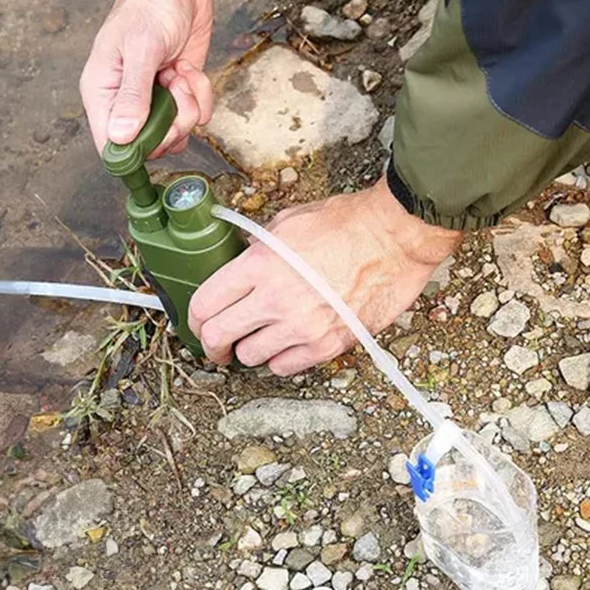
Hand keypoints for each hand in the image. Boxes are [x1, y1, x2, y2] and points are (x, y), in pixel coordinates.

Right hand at [81, 0, 213, 156]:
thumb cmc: (149, 4)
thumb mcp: (141, 49)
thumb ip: (133, 95)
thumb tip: (121, 136)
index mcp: (103, 93)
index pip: (110, 145)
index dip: (135, 151)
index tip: (157, 133)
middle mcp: (126, 101)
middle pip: (150, 146)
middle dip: (172, 124)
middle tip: (176, 93)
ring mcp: (155, 99)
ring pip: (177, 132)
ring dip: (189, 107)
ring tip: (181, 74)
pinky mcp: (179, 92)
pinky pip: (196, 115)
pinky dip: (201, 95)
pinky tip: (189, 69)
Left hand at [188, 177, 462, 374]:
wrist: (395, 239)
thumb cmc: (347, 223)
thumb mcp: (288, 221)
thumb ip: (257, 247)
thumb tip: (240, 260)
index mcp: (259, 265)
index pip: (205, 303)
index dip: (194, 318)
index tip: (198, 323)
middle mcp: (274, 299)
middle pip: (219, 336)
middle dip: (212, 344)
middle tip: (216, 345)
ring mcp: (301, 326)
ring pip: (250, 356)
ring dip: (250, 348)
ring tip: (262, 336)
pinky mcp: (327, 345)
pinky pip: (285, 368)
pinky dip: (280, 359)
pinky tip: (287, 344)